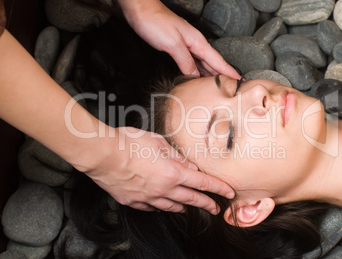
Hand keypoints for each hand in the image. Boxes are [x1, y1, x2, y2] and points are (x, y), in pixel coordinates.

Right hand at [83, 127, 234, 213]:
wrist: (103, 154)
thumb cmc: (129, 143)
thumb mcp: (158, 142)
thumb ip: (176, 156)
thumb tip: (189, 167)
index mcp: (173, 173)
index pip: (203, 183)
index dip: (218, 189)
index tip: (228, 193)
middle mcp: (163, 189)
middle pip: (191, 199)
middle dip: (206, 204)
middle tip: (215, 209)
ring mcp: (148, 198)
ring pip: (171, 206)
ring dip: (185, 207)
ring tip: (191, 208)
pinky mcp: (133, 201)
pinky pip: (151, 207)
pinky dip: (161, 206)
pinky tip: (163, 205)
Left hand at [112, 0, 240, 77]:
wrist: (140, 11)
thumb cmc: (156, 23)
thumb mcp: (173, 44)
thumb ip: (185, 61)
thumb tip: (195, 76)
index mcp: (197, 42)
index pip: (217, 60)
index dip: (229, 71)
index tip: (239, 81)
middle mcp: (194, 43)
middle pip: (212, 63)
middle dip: (223, 75)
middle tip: (232, 88)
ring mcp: (186, 45)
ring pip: (202, 63)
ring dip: (211, 74)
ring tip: (219, 86)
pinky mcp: (177, 47)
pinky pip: (192, 62)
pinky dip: (197, 71)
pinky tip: (197, 76)